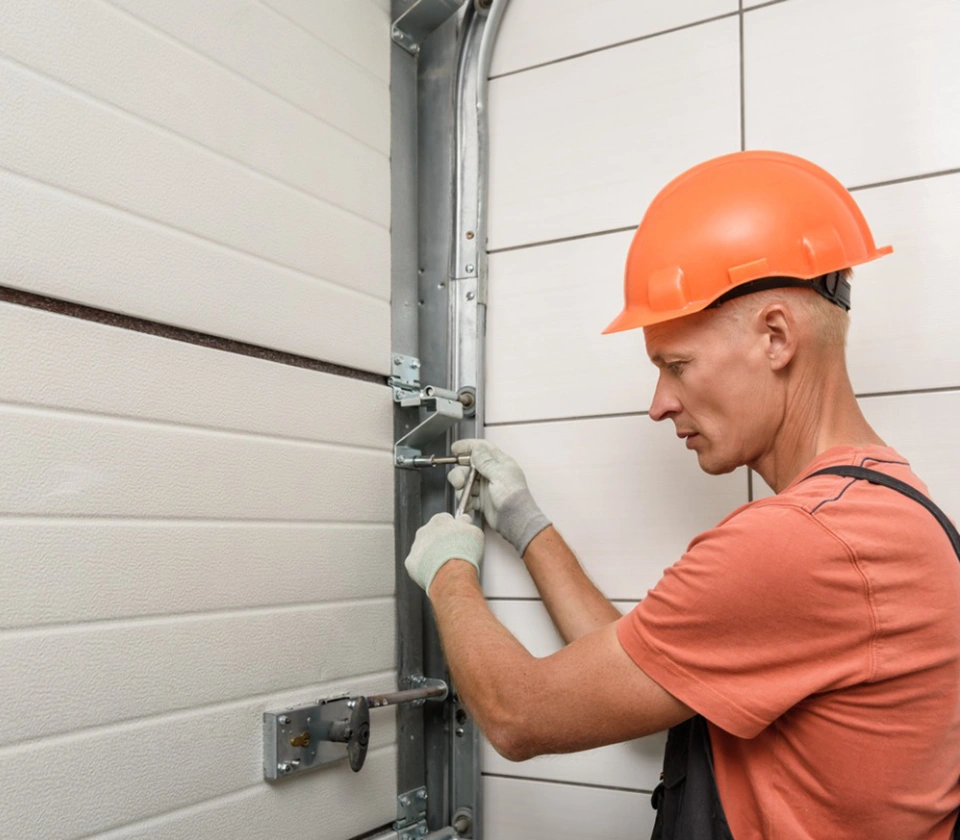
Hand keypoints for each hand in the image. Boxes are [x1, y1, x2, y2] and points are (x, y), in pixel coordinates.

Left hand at [404, 512, 483, 594]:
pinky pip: (418, 564)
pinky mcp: (411, 562)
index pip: (445, 519)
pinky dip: (425, 568)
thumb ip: (466, 524)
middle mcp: (425, 530)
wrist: (451, 572)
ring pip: (424, 549)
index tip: (458, 535)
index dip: (453, 529)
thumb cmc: (462, 552)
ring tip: (445, 564)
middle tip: (452, 552)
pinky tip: (436, 571)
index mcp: (440, 520)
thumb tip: (465, 522)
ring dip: (432, 554)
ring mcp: (416, 546)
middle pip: (433, 534)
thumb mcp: (475, 532)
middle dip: (441, 542)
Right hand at [448, 439, 550, 556]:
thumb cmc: (512, 496)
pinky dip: (466, 500)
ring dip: (461, 488)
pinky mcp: (482, 501)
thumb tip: (476, 448)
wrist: (515, 521)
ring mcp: (486, 487)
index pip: (482, 448)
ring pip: (466, 481)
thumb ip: (486, 461)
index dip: (467, 446)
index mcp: (500, 463)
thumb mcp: (499, 475)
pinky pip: (468, 496)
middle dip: (460, 472)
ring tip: (464, 495)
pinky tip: (470, 505)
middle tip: (458, 481)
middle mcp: (492, 473)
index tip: (455, 449)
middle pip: (469, 466)